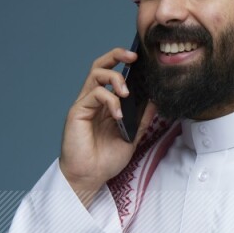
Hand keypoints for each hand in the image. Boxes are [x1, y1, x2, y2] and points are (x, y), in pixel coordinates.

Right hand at [59, 47, 155, 205]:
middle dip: (117, 55)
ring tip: (126, 93)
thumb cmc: (105, 160)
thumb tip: (155, 102)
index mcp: (105, 104)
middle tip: (133, 56)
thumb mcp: (132, 138)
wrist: (90, 178)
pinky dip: (110, 100)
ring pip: (96, 74)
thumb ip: (142, 120)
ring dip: (115, 78)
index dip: (124, 62)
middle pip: (101, 65)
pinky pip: (94, 94)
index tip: (141, 60)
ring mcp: (85, 104)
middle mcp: (93, 100)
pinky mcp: (77, 112)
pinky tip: (118, 115)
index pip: (112, 73)